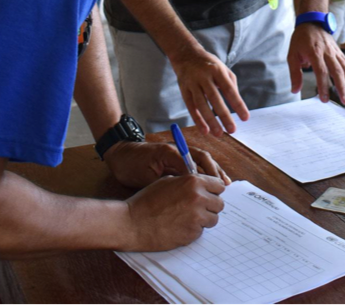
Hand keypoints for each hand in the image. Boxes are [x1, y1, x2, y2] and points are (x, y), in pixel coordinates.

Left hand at [104, 141, 230, 188]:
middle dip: (215, 172)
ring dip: (213, 171)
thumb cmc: (129, 165)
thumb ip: (164, 184)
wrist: (119, 154)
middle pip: (202, 158)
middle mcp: (177, 149)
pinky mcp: (176, 158)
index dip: (204, 176)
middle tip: (225, 185)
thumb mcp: (144, 177)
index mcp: (169, 151)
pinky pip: (195, 164)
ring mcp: (178, 152)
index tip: (213, 188)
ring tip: (225, 184)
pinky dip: (205, 172)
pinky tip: (211, 183)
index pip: (192, 163)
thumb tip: (182, 195)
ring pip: (201, 160)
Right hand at [122, 174, 225, 251]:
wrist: (132, 223)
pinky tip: (179, 227)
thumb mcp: (167, 182)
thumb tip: (202, 187)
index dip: (213, 191)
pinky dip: (193, 230)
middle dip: (210, 206)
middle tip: (197, 209)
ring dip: (204, 220)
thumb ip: (188, 182)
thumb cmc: (146, 201)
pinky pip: (201, 232)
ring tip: (187, 219)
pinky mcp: (192, 234)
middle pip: (219, 203)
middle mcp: (198, 198)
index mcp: (193, 182)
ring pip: (213, 219)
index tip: (208, 195)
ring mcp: (196, 217)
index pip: (219, 185)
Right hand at [172, 47, 249, 135]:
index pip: (229, 89)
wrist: (186, 55)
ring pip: (201, 104)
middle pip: (215, 98)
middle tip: (232, 130)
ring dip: (210, 120)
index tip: (245, 118)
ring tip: (219, 134)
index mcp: (217, 70)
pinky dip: (197, 119)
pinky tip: (205, 130)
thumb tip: (236, 104)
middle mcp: (204, 76)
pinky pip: (191, 107)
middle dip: (224, 115)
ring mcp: (193, 83)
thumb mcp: (223, 69)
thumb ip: (231, 85)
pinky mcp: (184, 90)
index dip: (237, 104)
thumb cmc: (210, 65)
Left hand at [287, 23, 344, 104]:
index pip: (321, 71)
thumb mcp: (292, 55)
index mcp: (314, 53)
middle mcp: (328, 52)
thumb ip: (295, 73)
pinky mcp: (340, 53)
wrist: (312, 23)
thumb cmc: (301, 40)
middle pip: (337, 71)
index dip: (324, 85)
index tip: (325, 99)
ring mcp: (336, 52)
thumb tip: (295, 90)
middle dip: (343, 87)